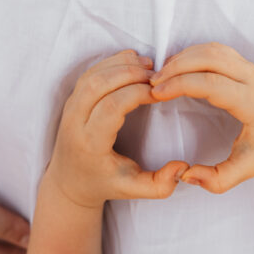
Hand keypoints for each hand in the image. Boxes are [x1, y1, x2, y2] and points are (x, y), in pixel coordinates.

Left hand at [44, 50, 187, 208]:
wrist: (70, 181)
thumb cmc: (105, 183)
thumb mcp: (134, 189)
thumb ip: (161, 185)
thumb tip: (182, 167)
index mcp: (91, 144)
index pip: (111, 107)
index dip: (137, 93)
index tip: (159, 93)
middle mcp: (75, 123)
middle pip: (99, 84)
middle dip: (130, 73)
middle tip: (157, 74)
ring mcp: (70, 109)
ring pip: (92, 75)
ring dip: (121, 64)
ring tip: (148, 66)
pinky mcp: (72, 100)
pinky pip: (90, 73)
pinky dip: (111, 63)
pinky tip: (133, 63)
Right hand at [150, 43, 253, 193]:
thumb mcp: (247, 170)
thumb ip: (216, 179)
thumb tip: (185, 176)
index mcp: (253, 103)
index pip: (211, 83)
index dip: (179, 84)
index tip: (155, 93)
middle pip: (209, 58)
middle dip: (176, 67)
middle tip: (151, 83)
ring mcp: (252, 68)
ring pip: (213, 49)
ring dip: (184, 57)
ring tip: (161, 76)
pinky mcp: (249, 65)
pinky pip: (218, 50)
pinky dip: (195, 54)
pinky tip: (179, 69)